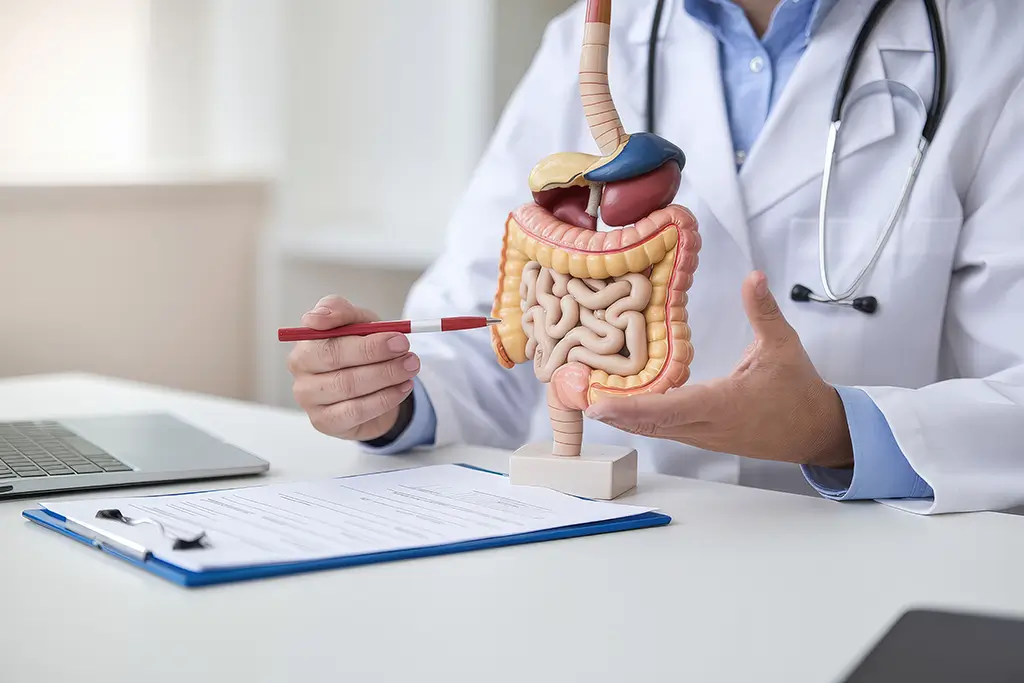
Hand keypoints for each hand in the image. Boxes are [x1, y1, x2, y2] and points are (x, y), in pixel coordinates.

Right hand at [287, 296, 418, 440]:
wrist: (369, 387)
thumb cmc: (359, 350)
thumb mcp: (358, 323)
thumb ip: (341, 312)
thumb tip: (318, 317)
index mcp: (306, 339)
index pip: (326, 335)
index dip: (362, 338)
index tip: (397, 337)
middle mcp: (301, 368)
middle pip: (335, 360)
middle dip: (377, 355)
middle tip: (407, 352)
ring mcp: (308, 397)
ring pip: (348, 386)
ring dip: (386, 376)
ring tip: (410, 368)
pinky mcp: (323, 421)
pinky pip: (356, 411)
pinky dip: (384, 399)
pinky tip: (402, 389)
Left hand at [586, 271, 853, 467]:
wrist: (816, 432)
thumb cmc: (799, 390)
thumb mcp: (782, 345)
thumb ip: (763, 311)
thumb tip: (753, 277)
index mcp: (722, 403)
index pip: (668, 409)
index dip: (631, 409)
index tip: (598, 404)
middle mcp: (706, 426)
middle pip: (650, 424)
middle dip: (613, 413)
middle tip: (576, 398)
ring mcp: (704, 436)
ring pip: (655, 430)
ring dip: (623, 418)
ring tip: (589, 400)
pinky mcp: (705, 438)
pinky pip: (666, 431)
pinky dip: (641, 421)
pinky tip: (622, 408)